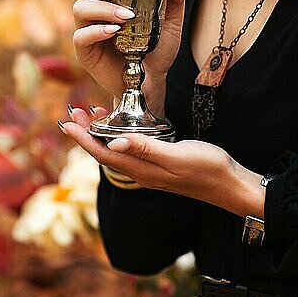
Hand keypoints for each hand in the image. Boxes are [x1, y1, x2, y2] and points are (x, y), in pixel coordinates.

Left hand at [60, 107, 264, 218]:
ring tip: (91, 113)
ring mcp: (149, 169)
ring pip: (116, 151)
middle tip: (75, 112)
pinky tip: (120, 126)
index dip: (83, 139)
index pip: (103, 154)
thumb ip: (146, 149)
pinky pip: (129, 150)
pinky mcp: (158, 164)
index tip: (67, 123)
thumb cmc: (207, 168)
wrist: (230, 184)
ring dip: (100, 133)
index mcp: (141, 170)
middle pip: (104, 152)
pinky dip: (117, 135)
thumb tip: (114, 143)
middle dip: (86, 133)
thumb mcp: (177, 156)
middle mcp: (141, 171)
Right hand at [73, 0, 185, 110]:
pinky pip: (81, 35)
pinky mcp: (84, 50)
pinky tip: (114, 31)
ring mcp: (87, 29)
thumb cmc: (155, 52)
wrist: (150, 83)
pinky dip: (97, 30)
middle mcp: (96, 10)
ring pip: (81, 7)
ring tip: (126, 17)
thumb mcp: (171, 25)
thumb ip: (174, 0)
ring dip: (104, 8)